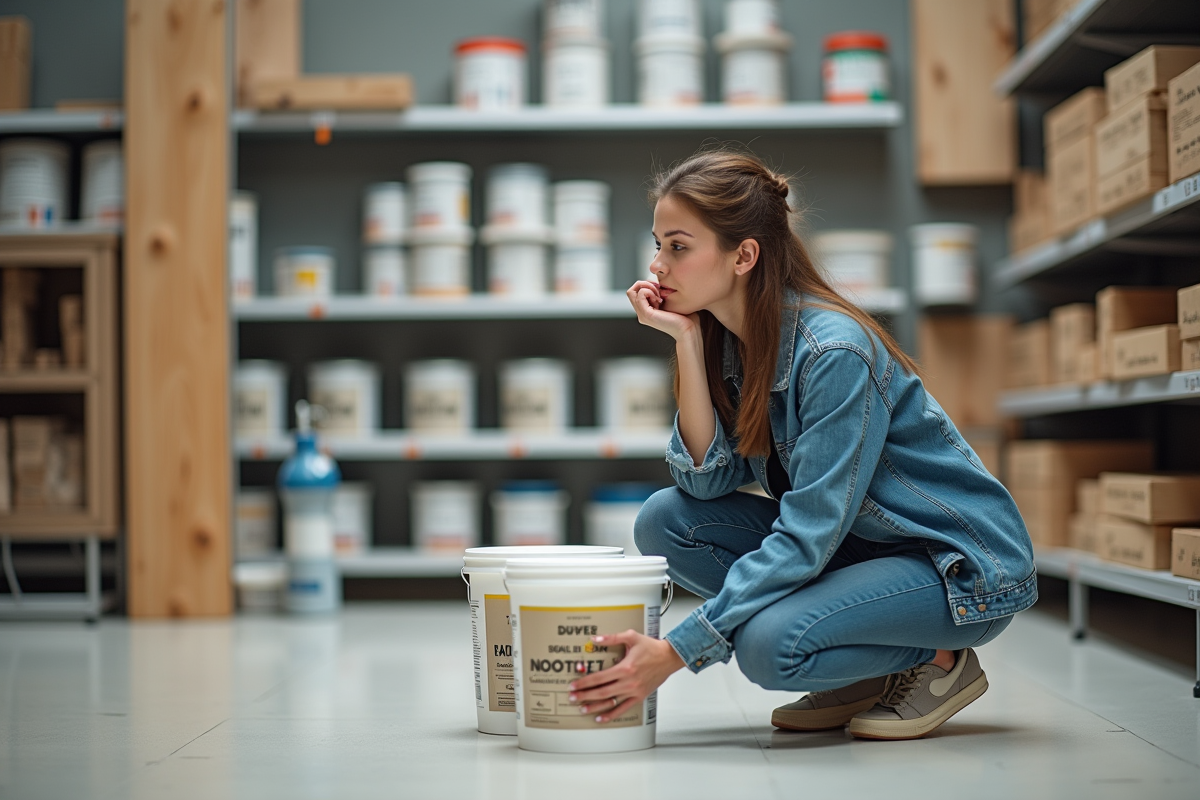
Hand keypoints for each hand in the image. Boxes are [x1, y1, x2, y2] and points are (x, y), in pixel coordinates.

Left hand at [567, 630, 684, 722]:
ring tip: (582, 709)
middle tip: (573, 697)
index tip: (574, 685)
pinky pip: (623, 708)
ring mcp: (634, 691)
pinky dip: (611, 715)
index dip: (584, 682)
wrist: (669, 658)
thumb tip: (595, 639)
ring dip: (595, 707)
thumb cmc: (651, 647)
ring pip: (611, 702)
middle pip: (601, 692)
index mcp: (625, 668)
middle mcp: (628, 682)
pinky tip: (601, 718)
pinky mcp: (639, 697)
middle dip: (585, 695)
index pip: (599, 678)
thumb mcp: (631, 637)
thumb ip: (612, 638)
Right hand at [626, 280, 699, 341]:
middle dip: (644, 284)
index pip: (636, 291)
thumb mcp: (670, 301)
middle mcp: (642, 313)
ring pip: (632, 291)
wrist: (688, 329)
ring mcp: (642, 314)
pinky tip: (660, 299)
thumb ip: (661, 294)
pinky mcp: (646, 314)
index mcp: (646, 310)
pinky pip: (640, 294)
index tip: (660, 287)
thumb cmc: (685, 316)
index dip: (646, 284)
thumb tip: (659, 282)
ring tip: (659, 295)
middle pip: (631, 291)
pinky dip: (649, 291)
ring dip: (647, 287)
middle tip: (658, 288)